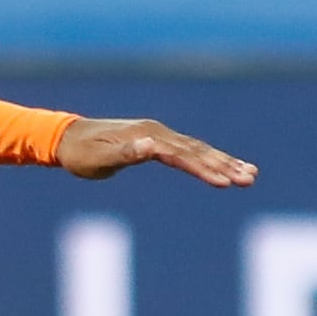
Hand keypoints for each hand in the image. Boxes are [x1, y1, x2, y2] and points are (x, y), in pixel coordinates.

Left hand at [58, 118, 257, 186]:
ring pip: (198, 150)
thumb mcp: (97, 159)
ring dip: (224, 162)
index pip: (182, 155)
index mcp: (146, 136)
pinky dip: (209, 159)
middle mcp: (157, 132)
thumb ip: (125, 153)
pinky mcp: (156, 141)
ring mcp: (158, 135)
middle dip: (225, 165)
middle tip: (251, 179)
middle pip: (197, 150)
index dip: (204, 169)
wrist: (65, 138)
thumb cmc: (79, 153)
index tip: (225, 182)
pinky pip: (189, 151)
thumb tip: (150, 146)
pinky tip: (225, 167)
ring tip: (251, 174)